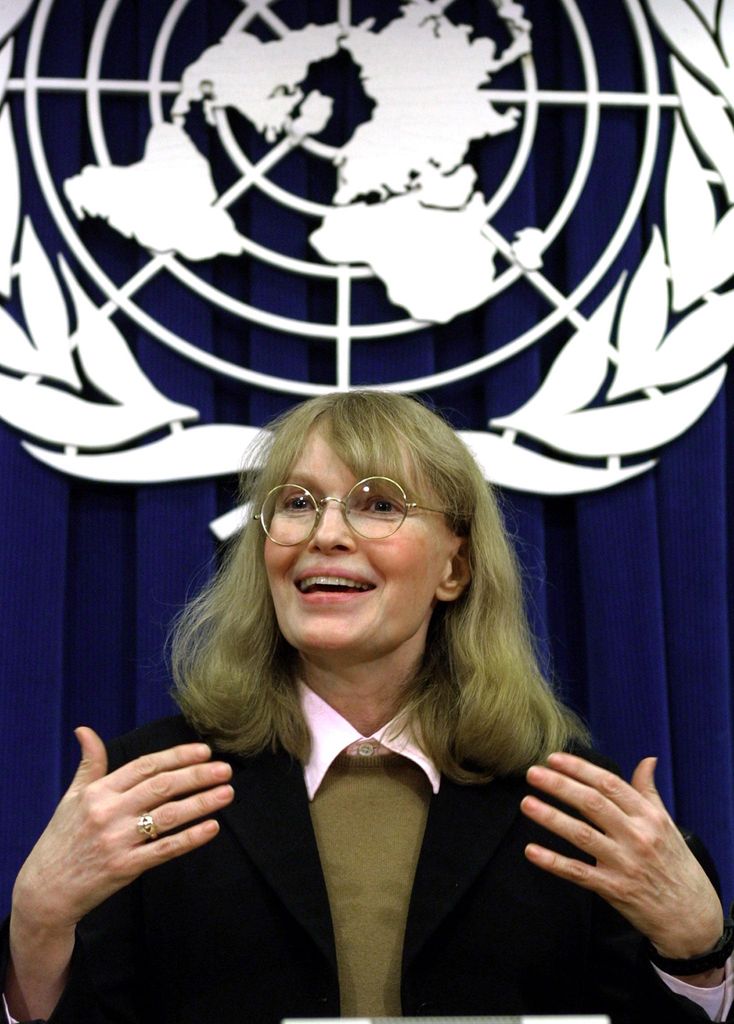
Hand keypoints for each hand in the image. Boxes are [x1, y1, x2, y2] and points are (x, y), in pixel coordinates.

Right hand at [7, 726, 234, 1019]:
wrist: (45, 892)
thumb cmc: (62, 839)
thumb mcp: (72, 798)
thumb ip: (89, 764)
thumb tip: (85, 730)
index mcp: (99, 792)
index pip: (145, 766)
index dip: (177, 756)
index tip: (205, 751)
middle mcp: (109, 812)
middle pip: (162, 787)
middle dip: (197, 776)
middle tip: (226, 769)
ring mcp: (118, 841)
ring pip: (168, 816)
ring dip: (201, 803)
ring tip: (227, 793)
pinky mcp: (125, 868)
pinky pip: (165, 850)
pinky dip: (190, 838)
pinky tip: (212, 827)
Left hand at [520, 752, 723, 963]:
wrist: (691, 916)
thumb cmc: (676, 864)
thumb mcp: (666, 824)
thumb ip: (649, 791)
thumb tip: (647, 760)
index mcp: (648, 816)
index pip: (609, 784)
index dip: (580, 769)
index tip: (554, 758)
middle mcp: (637, 836)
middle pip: (592, 804)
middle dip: (560, 786)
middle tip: (533, 773)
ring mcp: (624, 863)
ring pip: (582, 835)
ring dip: (551, 818)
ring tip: (527, 803)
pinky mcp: (614, 889)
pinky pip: (578, 873)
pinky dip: (553, 862)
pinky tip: (531, 850)